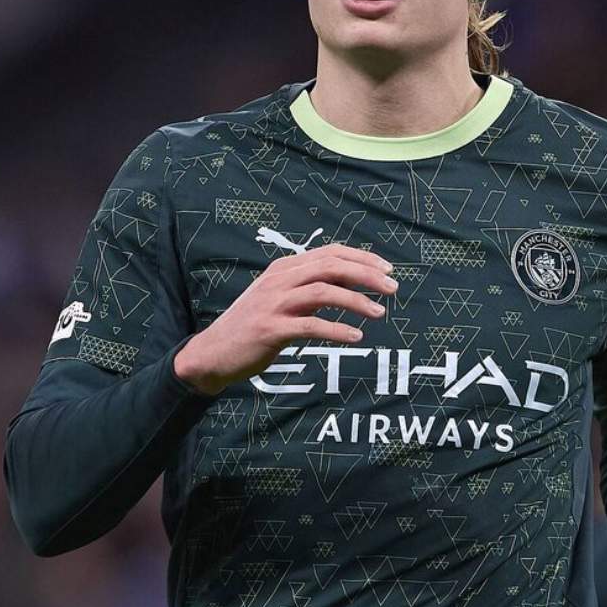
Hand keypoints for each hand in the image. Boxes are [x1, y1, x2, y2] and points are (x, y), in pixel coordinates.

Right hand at [173, 243, 397, 394]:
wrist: (213, 353)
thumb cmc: (251, 326)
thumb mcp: (278, 298)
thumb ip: (307, 288)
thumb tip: (347, 285)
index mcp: (283, 268)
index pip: (329, 253)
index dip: (361, 258)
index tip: (387, 269)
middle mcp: (279, 280)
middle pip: (331, 267)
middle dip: (367, 275)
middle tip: (393, 288)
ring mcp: (273, 304)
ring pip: (324, 292)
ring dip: (357, 301)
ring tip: (379, 312)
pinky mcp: (270, 330)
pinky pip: (311, 326)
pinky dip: (337, 330)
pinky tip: (356, 336)